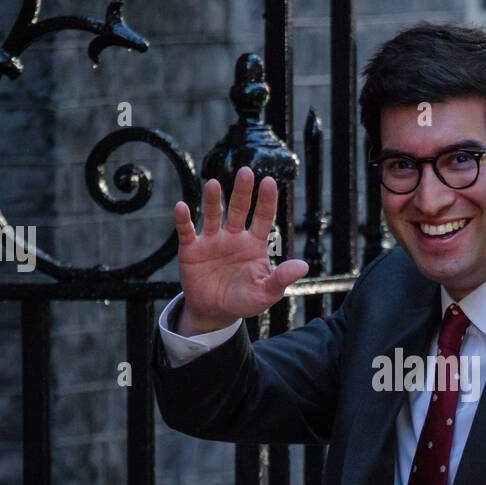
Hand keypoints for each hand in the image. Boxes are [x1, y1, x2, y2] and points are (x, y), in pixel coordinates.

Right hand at [172, 166, 307, 333]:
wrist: (215, 312)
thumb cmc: (243, 300)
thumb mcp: (266, 293)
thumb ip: (282, 279)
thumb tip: (304, 266)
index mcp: (254, 243)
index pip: (263, 217)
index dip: (266, 200)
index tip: (269, 181)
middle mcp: (234, 236)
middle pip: (239, 209)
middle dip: (242, 191)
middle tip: (246, 171)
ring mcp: (212, 240)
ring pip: (213, 215)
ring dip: (213, 200)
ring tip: (213, 184)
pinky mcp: (191, 249)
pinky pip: (187, 232)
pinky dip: (183, 220)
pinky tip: (182, 207)